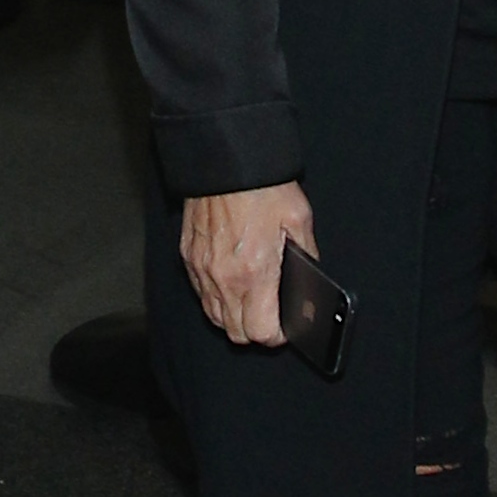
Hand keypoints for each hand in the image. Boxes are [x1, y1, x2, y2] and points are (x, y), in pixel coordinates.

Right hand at [181, 180, 317, 346]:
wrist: (224, 160)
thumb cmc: (262, 187)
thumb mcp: (298, 220)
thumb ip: (306, 256)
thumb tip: (308, 284)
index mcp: (254, 272)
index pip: (261, 332)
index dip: (277, 335)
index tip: (286, 327)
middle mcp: (224, 278)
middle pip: (236, 333)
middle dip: (256, 331)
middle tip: (272, 315)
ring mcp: (202, 269)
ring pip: (215, 318)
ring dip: (235, 318)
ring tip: (253, 301)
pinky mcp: (188, 258)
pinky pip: (202, 295)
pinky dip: (216, 298)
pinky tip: (232, 283)